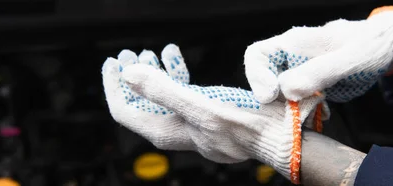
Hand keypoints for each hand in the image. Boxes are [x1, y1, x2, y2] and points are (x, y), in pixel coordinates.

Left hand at [102, 44, 323, 180]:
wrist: (279, 136)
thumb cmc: (244, 125)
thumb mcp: (201, 107)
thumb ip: (163, 91)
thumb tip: (127, 74)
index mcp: (166, 131)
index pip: (125, 111)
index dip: (114, 85)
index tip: (113, 61)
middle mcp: (175, 129)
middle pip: (141, 103)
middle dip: (132, 76)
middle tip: (130, 52)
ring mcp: (191, 123)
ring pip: (162, 97)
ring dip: (153, 73)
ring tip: (150, 52)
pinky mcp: (207, 115)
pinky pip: (183, 94)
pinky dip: (177, 74)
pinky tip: (176, 55)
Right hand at [244, 9, 392, 101]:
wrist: (388, 46)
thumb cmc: (371, 46)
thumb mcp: (351, 59)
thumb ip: (319, 72)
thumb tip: (286, 89)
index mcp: (295, 43)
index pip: (257, 55)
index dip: (256, 76)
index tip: (270, 97)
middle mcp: (292, 57)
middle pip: (265, 79)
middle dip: (273, 100)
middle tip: (292, 114)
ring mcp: (300, 71)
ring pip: (280, 94)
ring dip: (290, 109)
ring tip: (312, 114)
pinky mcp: (310, 85)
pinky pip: (297, 101)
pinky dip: (305, 112)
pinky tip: (323, 113)